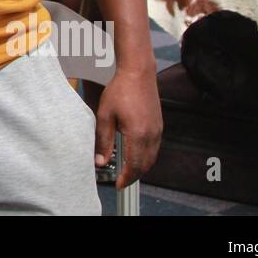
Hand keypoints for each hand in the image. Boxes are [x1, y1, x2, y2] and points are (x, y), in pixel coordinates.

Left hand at [94, 67, 162, 189]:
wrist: (138, 72)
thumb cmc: (120, 90)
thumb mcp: (105, 115)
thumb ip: (103, 140)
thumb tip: (99, 161)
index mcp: (138, 134)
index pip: (133, 165)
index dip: (125, 178)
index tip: (117, 184)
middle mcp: (151, 135)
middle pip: (145, 165)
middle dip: (133, 176)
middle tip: (121, 181)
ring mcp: (158, 130)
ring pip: (152, 158)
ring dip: (140, 168)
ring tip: (127, 172)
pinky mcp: (159, 125)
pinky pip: (155, 149)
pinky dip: (146, 157)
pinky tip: (136, 156)